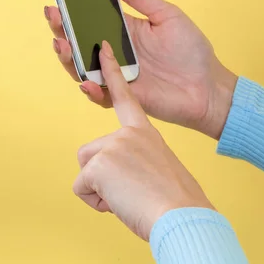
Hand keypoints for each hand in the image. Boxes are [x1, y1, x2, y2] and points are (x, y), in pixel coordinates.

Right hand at [44, 0, 237, 138]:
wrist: (209, 87)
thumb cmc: (190, 50)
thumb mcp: (164, 14)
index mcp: (121, 31)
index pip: (88, 19)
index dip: (70, 11)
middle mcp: (113, 53)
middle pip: (78, 43)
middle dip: (60, 31)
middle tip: (53, 17)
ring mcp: (115, 76)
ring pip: (81, 69)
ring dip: (68, 59)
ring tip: (62, 45)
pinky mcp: (122, 97)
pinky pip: (100, 96)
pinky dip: (91, 90)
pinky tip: (85, 82)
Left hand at [73, 41, 213, 240]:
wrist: (183, 216)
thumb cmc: (174, 201)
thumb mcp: (156, 169)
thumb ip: (134, 160)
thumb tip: (116, 175)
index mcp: (144, 131)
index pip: (125, 96)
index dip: (111, 71)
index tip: (102, 46)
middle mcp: (127, 132)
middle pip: (90, 152)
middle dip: (101, 177)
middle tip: (131, 191)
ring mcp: (113, 144)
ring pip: (85, 170)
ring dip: (99, 190)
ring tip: (128, 198)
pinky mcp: (100, 162)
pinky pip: (81, 187)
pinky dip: (95, 202)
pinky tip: (119, 204)